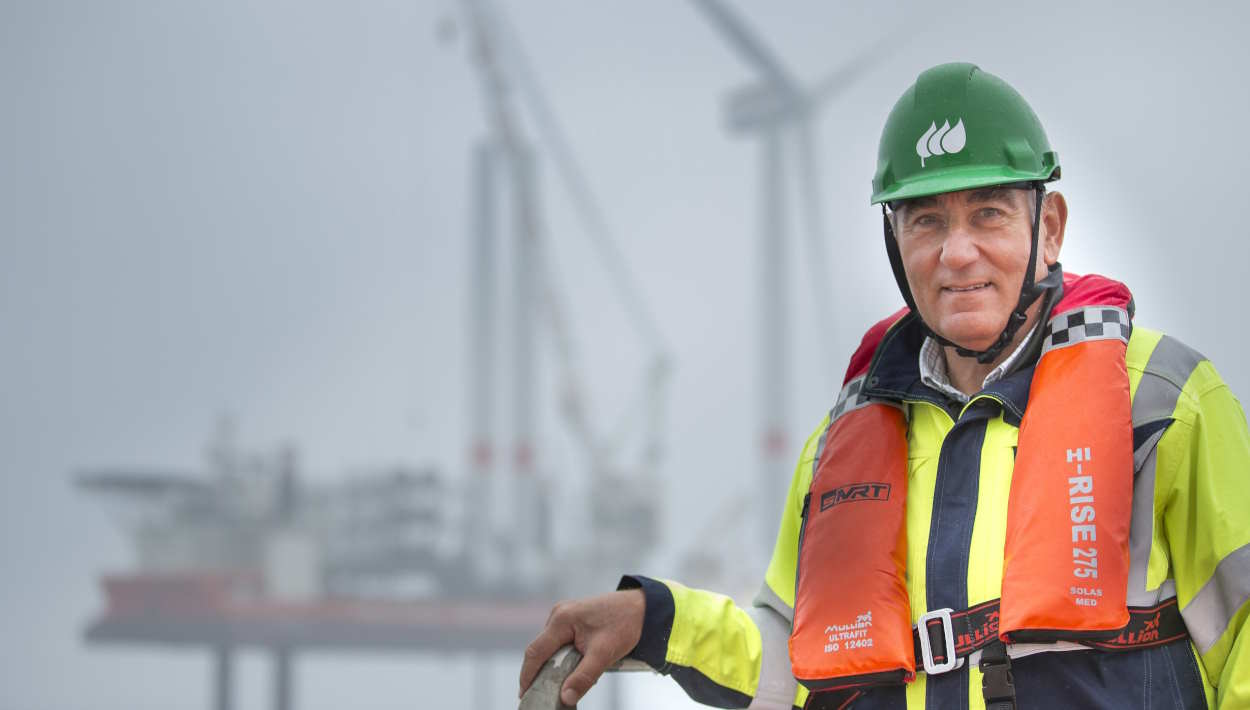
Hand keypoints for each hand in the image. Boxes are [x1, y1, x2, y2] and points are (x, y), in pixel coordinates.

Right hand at [518, 589, 645, 705]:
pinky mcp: (572, 618)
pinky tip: (570, 669)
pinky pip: (560, 641)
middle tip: (540, 694)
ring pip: (550, 646)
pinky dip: (561, 656)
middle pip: (541, 649)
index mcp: (562, 620)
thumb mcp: (604, 654)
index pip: (535, 651)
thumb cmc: (624, 625)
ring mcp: (565, 614)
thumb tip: (565, 697)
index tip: (524, 694)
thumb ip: (583, 676)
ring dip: (552, 665)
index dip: (527, 675)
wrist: (642, 608)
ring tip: (556, 685)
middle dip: (539, 672)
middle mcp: (558, 614)